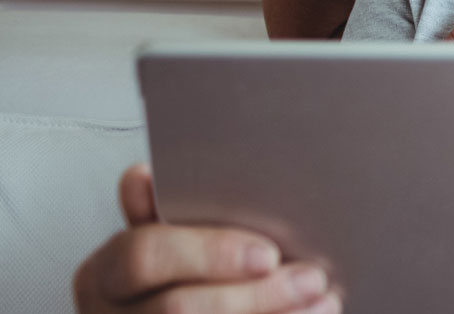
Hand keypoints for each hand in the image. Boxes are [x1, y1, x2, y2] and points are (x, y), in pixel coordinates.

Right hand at [74, 164, 337, 313]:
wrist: (179, 311)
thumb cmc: (173, 279)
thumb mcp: (159, 247)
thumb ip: (159, 216)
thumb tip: (143, 177)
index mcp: (103, 277)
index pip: (144, 256)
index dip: (209, 253)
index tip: (269, 254)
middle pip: (178, 308)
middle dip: (255, 295)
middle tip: (312, 279)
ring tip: (324, 303)